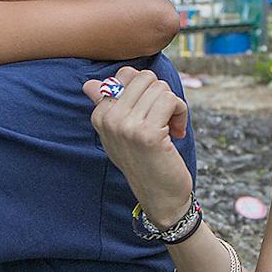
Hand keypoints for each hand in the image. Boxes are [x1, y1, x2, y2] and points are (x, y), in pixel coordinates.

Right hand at [84, 66, 192, 225]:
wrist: (159, 196)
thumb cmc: (144, 162)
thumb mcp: (118, 135)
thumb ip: (106, 106)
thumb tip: (90, 84)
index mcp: (99, 116)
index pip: (125, 74)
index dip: (146, 90)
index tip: (150, 113)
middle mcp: (109, 119)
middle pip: (144, 77)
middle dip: (161, 94)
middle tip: (164, 119)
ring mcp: (126, 126)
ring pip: (160, 87)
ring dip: (173, 105)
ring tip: (170, 128)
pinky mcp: (148, 133)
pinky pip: (171, 100)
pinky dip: (181, 113)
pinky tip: (177, 132)